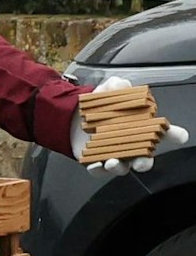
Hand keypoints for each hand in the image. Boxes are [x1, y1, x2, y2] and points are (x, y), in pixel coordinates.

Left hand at [70, 76, 190, 174]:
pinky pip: (99, 170)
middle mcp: (132, 144)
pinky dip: (98, 169)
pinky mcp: (96, 162)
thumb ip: (116, 85)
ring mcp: (115, 154)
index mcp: (142, 127)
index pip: (164, 132)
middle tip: (141, 162)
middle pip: (145, 158)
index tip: (180, 136)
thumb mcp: (107, 90)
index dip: (174, 134)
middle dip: (144, 162)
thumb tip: (120, 84)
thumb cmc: (99, 107)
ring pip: (122, 167)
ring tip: (113, 162)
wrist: (75, 117)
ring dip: (119, 167)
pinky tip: (95, 164)